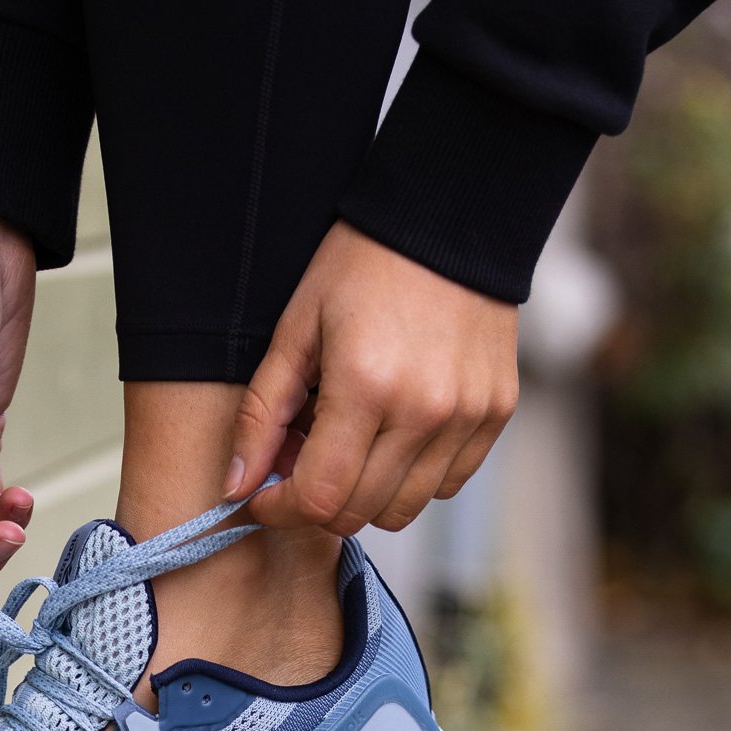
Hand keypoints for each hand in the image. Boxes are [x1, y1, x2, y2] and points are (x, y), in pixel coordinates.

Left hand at [225, 222, 519, 532]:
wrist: (447, 218)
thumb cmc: (361, 268)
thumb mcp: (295, 333)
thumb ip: (261, 416)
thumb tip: (236, 488)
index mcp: (366, 386)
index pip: (319, 497)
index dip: (281, 509)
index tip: (264, 496)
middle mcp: (424, 411)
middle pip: (359, 512)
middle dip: (316, 503)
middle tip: (301, 460)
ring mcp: (467, 417)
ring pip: (404, 510)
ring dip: (364, 495)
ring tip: (348, 445)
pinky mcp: (495, 415)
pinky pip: (447, 485)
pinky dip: (411, 479)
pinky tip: (392, 436)